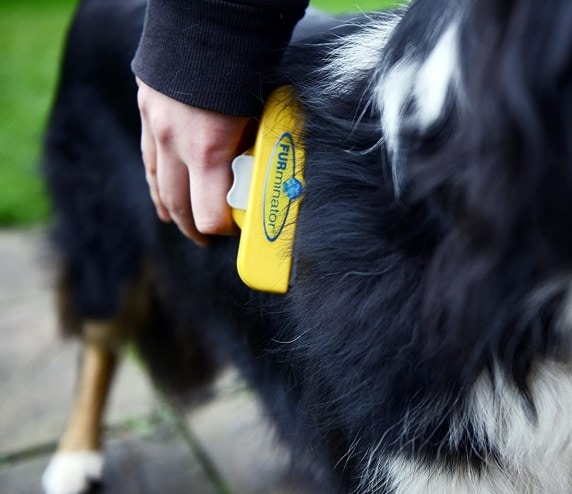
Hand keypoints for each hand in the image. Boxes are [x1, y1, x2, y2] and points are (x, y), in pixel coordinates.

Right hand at [136, 78, 251, 245]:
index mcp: (208, 149)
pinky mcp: (148, 108)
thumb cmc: (245, 64)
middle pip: (179, 206)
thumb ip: (259, 146)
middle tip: (210, 237)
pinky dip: (157, 180)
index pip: (209, 215)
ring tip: (184, 223)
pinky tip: (162, 191)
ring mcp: (156, 125)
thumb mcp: (263, 113)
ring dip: (172, 208)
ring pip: (158, 183)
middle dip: (196, 227)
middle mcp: (175, 143)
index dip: (225, 228)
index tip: (239, 228)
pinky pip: (149, 156)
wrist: (208, 16)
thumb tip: (267, 170)